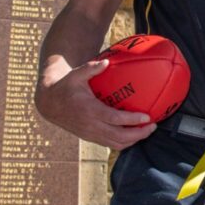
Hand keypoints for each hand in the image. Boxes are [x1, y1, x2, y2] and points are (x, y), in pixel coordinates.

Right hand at [35, 56, 155, 150]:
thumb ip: (91, 67)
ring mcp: (90, 134)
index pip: (115, 119)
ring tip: (148, 131)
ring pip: (116, 143)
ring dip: (134, 140)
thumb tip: (106, 61)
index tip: (147, 117)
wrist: (50, 104)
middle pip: (119, 136)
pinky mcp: (90, 138)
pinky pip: (110, 144)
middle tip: (153, 125)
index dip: (132, 120)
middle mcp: (91, 125)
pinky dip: (124, 142)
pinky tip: (135, 134)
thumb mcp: (76, 74)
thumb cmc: (66, 86)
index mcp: (89, 110)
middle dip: (139, 134)